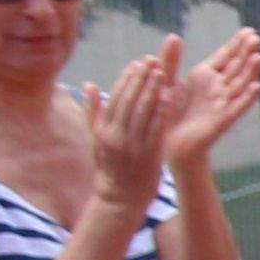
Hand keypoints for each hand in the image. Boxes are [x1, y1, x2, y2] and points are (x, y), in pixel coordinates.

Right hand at [80, 47, 175, 215]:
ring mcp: (132, 145)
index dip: (127, 79)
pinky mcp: (148, 155)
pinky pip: (155, 130)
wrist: (119, 198)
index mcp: (103, 130)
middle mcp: (116, 135)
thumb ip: (93, 111)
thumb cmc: (109, 166)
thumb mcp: (95, 139)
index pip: (115, 98)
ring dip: (152, 91)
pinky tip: (169, 97)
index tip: (136, 63)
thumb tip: (90, 84)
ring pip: (142, 112)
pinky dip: (161, 113)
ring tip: (161, 72)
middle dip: (141, 79)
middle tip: (151, 60)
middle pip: (129, 101)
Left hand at [163, 30, 259, 168]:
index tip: (249, 30)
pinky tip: (258, 87)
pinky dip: (248, 98)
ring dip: (250, 72)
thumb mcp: (165, 81)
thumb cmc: (166, 113)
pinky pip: (237, 108)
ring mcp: (222, 104)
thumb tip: (174, 36)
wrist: (167, 144)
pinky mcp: (222, 120)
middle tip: (256, 38)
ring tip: (258, 57)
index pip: (225, 56)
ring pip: (240, 84)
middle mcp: (217, 88)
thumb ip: (170, 60)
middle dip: (246, 53)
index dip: (236, 44)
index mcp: (204, 76)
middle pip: (236, 67)